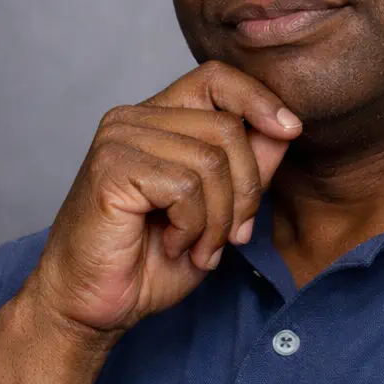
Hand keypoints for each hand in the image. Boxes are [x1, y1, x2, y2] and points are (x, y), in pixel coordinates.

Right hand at [19, 61, 301, 345]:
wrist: (92, 305)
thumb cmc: (148, 261)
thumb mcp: (218, 211)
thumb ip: (248, 169)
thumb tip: (285, 129)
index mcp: (156, 119)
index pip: (216, 78)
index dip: (259, 99)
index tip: (291, 130)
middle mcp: (133, 120)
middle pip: (227, 127)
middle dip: (246, 191)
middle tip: (232, 236)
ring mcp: (118, 140)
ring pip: (211, 162)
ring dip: (218, 220)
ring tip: (198, 247)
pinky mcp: (111, 169)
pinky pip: (185, 188)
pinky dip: (192, 227)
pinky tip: (172, 244)